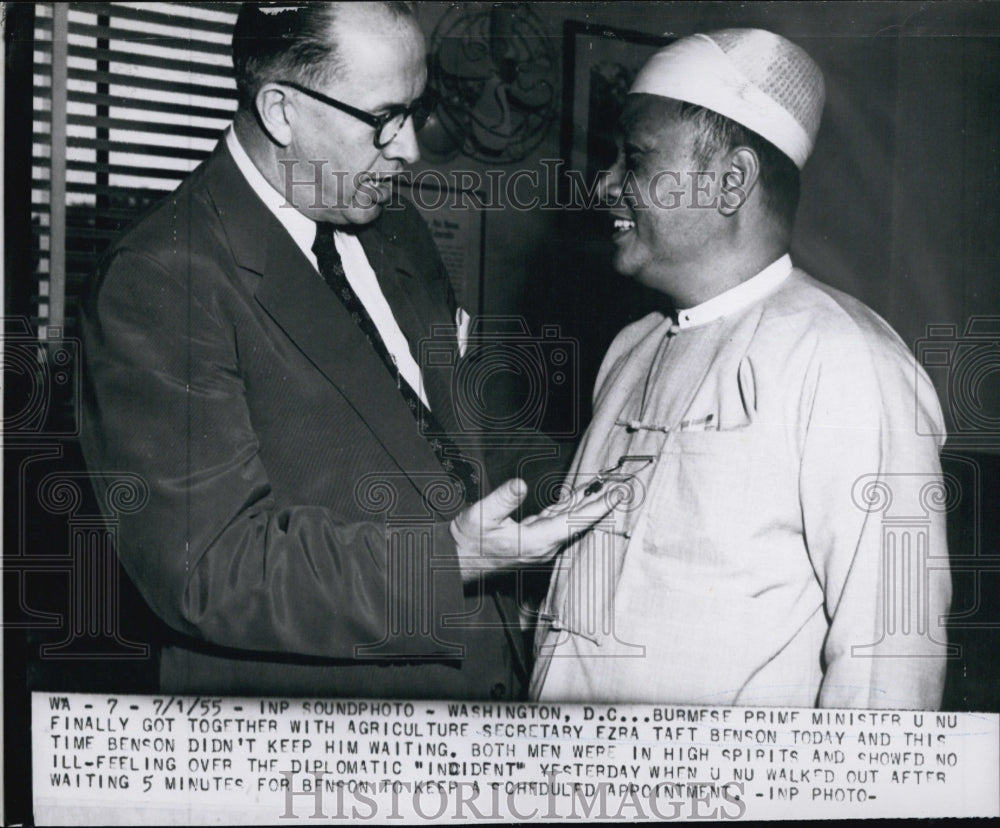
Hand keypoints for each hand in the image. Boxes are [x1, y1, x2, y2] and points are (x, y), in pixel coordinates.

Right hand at [450, 478, 619, 582]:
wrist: (456, 561)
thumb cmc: (467, 541)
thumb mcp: (479, 516)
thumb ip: (501, 500)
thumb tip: (520, 484)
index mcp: (537, 541)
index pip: (576, 521)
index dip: (599, 507)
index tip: (618, 494)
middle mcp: (544, 546)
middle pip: (580, 522)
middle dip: (602, 503)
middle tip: (624, 487)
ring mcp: (541, 545)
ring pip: (571, 521)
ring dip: (589, 504)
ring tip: (608, 488)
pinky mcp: (535, 540)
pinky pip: (560, 521)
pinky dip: (573, 508)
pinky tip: (581, 497)